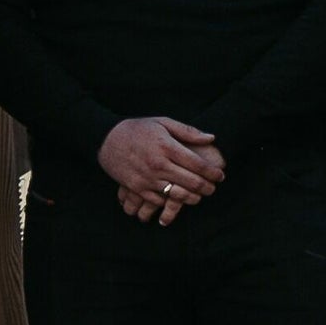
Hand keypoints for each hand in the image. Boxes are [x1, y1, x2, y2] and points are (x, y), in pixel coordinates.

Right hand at [97, 115, 223, 224]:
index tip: (220, 175)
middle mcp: (158, 164)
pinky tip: (176, 197)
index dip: (214, 173)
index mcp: (167, 147)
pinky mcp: (137, 188)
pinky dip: (171, 201)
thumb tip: (211, 138)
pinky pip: (160, 201)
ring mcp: (147, 178)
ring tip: (198, 195)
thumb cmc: (137, 129)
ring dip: (194, 198)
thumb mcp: (162, 123)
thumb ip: (187, 131)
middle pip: (193, 183)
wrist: (105, 138)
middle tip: (212, 188)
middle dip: (208, 188)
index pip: (199, 165)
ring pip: (179, 195)